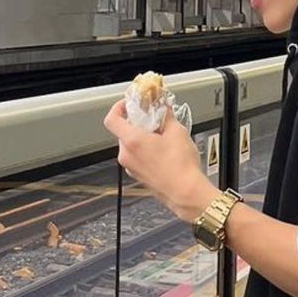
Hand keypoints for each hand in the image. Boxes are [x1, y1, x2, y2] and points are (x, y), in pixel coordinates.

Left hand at [103, 103, 217, 222]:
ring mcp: (131, 167)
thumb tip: (164, 108)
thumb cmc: (180, 168)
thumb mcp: (177, 131)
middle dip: (138, 123)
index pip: (112, 119)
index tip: (129, 103)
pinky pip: (137, 157)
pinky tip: (163, 150)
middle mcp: (127, 155)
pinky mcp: (139, 176)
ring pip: (131, 145)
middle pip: (123, 131)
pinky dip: (146, 150)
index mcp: (132, 141)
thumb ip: (167, 116)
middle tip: (153, 118)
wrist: (186, 193)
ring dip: (143, 137)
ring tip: (163, 136)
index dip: (118, 107)